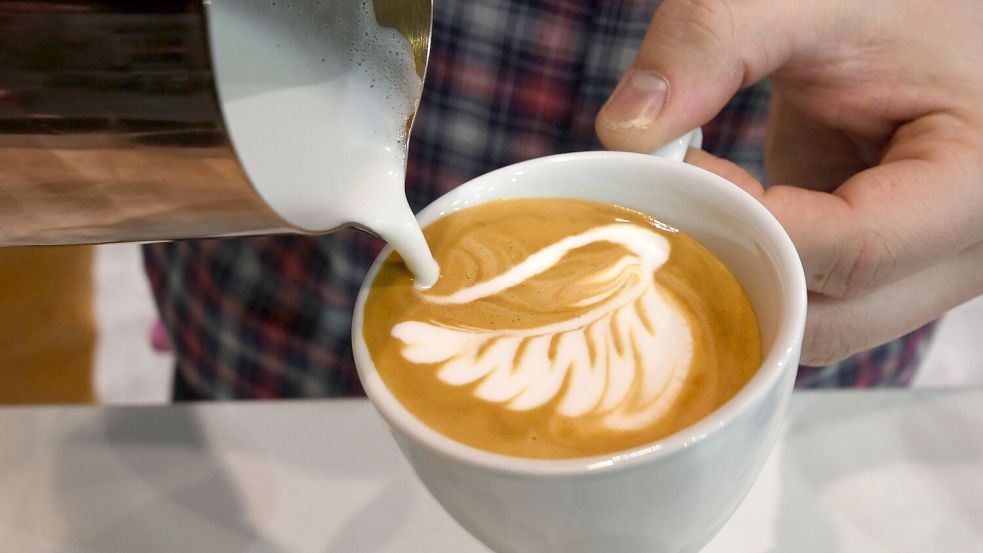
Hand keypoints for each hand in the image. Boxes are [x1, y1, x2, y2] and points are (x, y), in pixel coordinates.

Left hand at [595, 0, 982, 364]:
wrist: (907, 11)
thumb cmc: (882, 0)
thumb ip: (714, 43)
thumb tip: (624, 131)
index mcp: (976, 182)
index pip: (854, 250)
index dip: (749, 224)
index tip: (679, 177)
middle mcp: (959, 247)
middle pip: (830, 317)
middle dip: (734, 267)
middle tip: (670, 199)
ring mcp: (911, 268)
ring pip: (807, 326)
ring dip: (733, 278)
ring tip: (691, 201)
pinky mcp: (862, 268)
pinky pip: (795, 303)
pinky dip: (740, 273)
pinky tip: (707, 216)